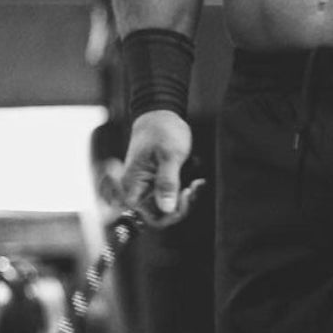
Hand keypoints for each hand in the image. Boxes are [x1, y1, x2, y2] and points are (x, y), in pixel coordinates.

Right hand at [119, 110, 204, 227]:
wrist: (161, 116)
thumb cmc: (162, 132)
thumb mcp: (169, 156)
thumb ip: (167, 183)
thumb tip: (166, 209)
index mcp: (134, 185)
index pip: (147, 216)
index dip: (168, 214)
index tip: (184, 196)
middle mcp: (140, 190)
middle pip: (160, 214)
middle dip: (180, 206)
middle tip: (194, 189)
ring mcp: (150, 187)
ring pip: (169, 206)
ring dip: (186, 199)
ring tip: (198, 183)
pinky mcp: (160, 183)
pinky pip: (173, 196)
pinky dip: (187, 191)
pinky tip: (197, 182)